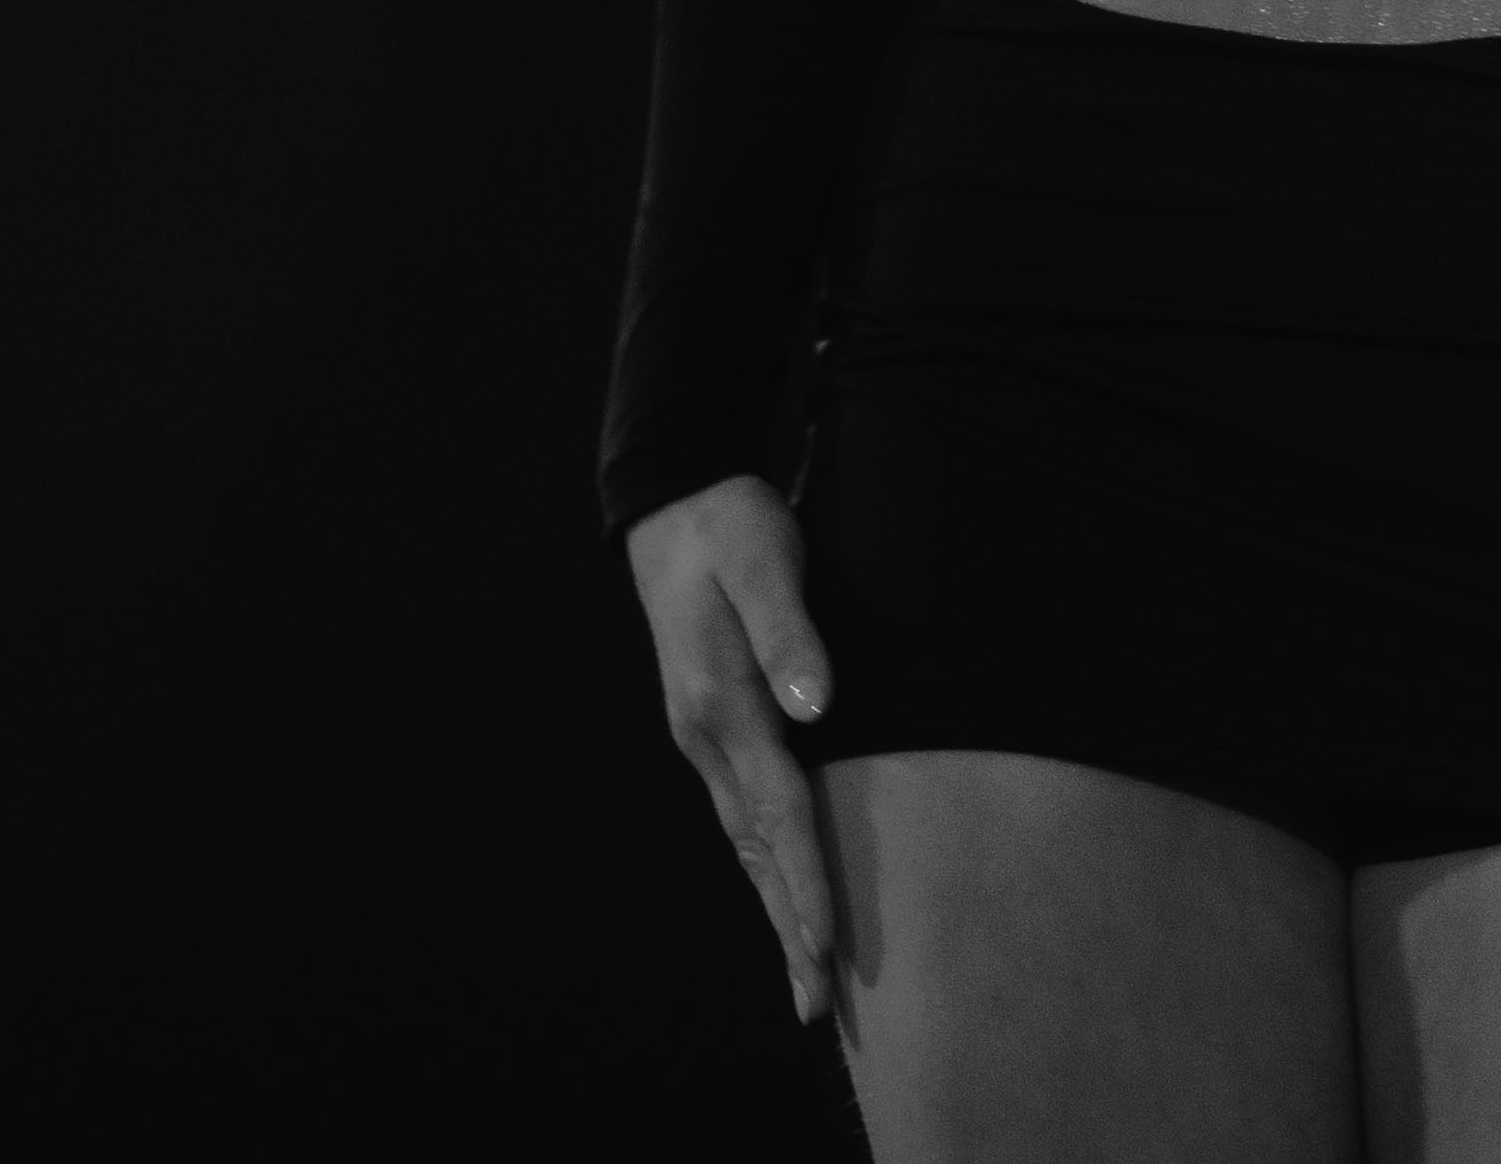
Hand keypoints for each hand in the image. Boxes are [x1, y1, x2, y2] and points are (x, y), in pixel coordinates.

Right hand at [626, 473, 839, 1026]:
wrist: (672, 497)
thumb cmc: (730, 520)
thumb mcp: (765, 555)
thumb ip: (790, 630)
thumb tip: (817, 707)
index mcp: (722, 701)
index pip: (776, 809)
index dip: (807, 878)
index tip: (827, 945)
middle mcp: (706, 733)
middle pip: (756, 847)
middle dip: (790, 924)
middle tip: (820, 1004)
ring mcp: (703, 734)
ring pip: (746, 839)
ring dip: (777, 905)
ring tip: (806, 974)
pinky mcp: (711, 723)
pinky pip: (742, 812)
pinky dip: (764, 862)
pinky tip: (780, 887)